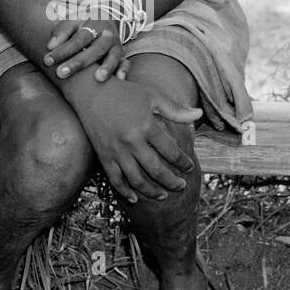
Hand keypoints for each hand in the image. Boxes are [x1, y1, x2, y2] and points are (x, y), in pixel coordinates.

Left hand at [43, 17, 123, 81]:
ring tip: (98, 78)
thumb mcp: (72, 22)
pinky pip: (126, 63)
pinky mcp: (122, 56)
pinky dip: (124, 70)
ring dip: (107, 67)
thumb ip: (61, 33)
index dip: (63, 50)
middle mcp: (106, 36)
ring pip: (112, 56)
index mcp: (92, 25)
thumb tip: (50, 46)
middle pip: (94, 49)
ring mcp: (115, 46)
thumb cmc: (83, 25)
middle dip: (78, 62)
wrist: (105, 18)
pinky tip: (119, 80)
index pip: (77, 39)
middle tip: (61, 73)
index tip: (47, 61)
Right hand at [77, 79, 201, 202]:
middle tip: (181, 186)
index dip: (183, 163)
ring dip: (152, 192)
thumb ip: (176, 109)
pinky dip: (125, 192)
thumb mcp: (153, 96)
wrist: (91, 91)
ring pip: (137, 180)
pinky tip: (135, 198)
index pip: (171, 152)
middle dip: (172, 182)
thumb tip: (199, 114)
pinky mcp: (104, 156)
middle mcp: (132, 141)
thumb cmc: (125, 92)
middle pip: (156, 170)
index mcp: (147, 126)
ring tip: (163, 196)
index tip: (189, 168)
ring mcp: (116, 151)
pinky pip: (115, 179)